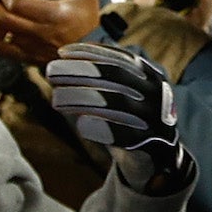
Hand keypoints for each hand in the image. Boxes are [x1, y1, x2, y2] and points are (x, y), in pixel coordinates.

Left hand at [46, 41, 186, 190]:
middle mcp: (157, 93)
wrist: (159, 158)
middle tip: (52, 71)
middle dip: (81, 71)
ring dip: (82, 97)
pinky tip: (81, 125)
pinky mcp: (154, 145)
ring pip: (117, 102)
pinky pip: (127, 135)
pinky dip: (102, 128)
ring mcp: (158, 118)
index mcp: (150, 76)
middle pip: (116, 76)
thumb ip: (98, 81)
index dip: (90, 53)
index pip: (119, 57)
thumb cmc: (130, 120)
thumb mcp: (120, 94)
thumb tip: (59, 68)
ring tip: (56, 98)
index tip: (62, 53)